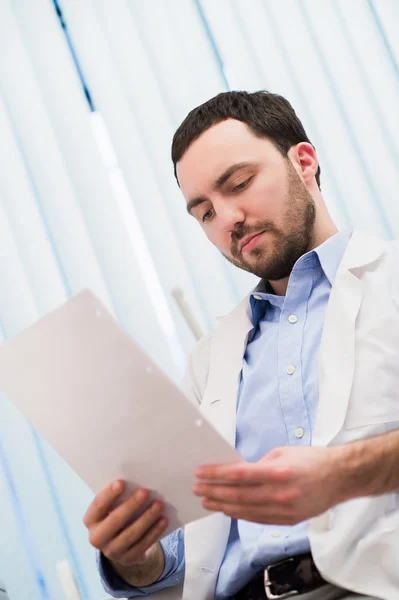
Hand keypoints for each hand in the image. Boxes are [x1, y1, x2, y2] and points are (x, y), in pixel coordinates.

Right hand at [83, 480, 167, 567]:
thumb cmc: (117, 514)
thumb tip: (135, 481)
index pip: (98, 506)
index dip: (109, 494)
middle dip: (131, 505)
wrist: (121, 545)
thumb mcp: (111, 508)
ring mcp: (111, 551)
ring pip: (130, 534)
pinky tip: (163, 520)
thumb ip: (118, 498)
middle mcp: (97, 537)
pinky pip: (142, 545)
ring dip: (147, 518)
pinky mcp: (127, 559)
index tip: (121, 482)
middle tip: (145, 492)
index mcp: (90, 520)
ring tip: (159, 504)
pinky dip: (154, 531)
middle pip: (115, 521)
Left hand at [193, 445, 345, 524]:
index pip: (238, 475)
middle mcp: (279, 493)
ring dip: (222, 506)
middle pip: (237, 495)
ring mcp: (283, 510)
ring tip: (207, 500)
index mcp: (277, 472)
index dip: (216, 474)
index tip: (201, 472)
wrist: (339, 477)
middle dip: (213, 491)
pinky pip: (257, 519)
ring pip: (244, 511)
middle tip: (197, 488)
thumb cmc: (312, 460)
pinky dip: (240, 515)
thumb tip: (238, 473)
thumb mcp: (282, 452)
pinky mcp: (287, 520)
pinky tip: (228, 510)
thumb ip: (259, 464)